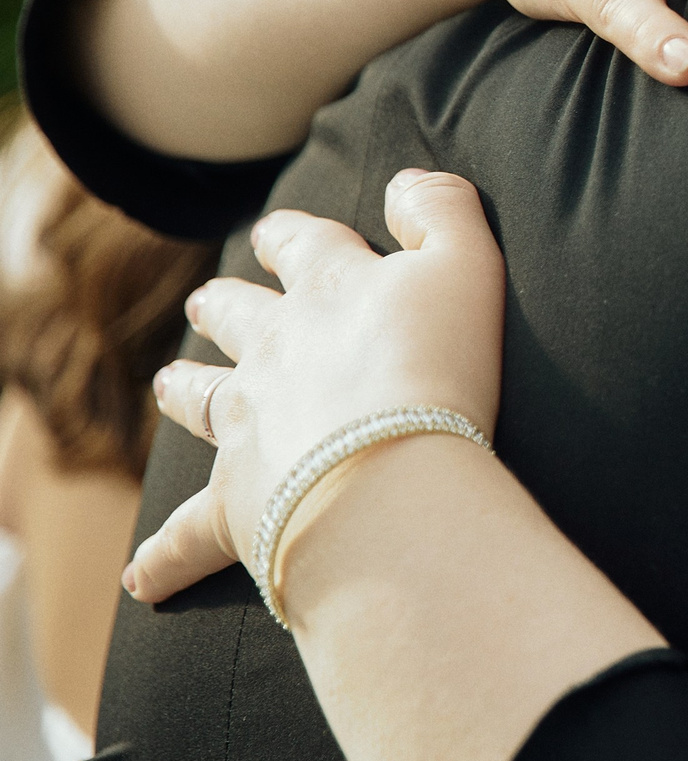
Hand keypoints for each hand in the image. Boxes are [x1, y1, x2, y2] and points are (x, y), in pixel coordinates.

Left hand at [126, 171, 505, 605]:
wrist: (391, 478)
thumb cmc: (441, 369)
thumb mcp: (469, 264)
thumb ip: (442, 210)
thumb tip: (406, 183)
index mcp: (331, 290)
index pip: (303, 246)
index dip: (292, 237)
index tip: (279, 233)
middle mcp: (276, 349)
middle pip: (238, 316)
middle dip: (226, 304)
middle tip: (210, 300)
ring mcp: (249, 424)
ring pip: (202, 399)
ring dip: (187, 389)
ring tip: (173, 384)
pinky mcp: (236, 502)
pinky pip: (189, 534)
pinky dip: (165, 558)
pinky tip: (144, 577)